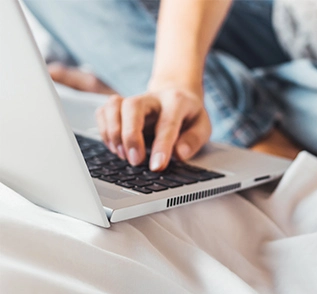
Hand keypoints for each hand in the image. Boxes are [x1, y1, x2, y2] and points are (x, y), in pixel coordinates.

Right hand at [95, 85, 210, 170]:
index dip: (161, 146)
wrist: (177, 94)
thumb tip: (179, 154)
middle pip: (132, 107)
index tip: (157, 167)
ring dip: (113, 133)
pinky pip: (103, 112)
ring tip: (123, 155)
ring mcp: (133, 99)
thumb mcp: (203, 126)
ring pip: (113, 106)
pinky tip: (115, 147)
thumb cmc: (189, 115)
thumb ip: (194, 140)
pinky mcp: (119, 106)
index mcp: (176, 101)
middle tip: (135, 161)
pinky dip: (104, 131)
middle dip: (130, 136)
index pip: (167, 123)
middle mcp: (152, 98)